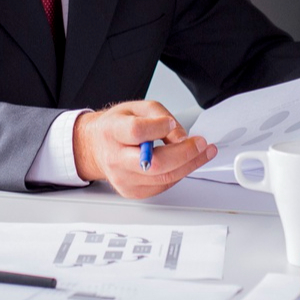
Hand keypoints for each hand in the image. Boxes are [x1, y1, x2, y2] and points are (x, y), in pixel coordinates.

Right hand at [72, 101, 214, 196]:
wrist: (97, 147)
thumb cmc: (116, 127)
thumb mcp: (136, 108)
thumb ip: (160, 115)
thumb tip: (180, 136)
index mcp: (113, 132)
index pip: (136, 132)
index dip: (158, 128)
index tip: (171, 124)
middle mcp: (116, 159)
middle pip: (155, 163)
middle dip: (185, 153)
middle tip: (201, 144)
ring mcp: (123, 179)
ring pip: (164, 178)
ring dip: (189, 164)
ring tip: (202, 152)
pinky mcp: (132, 191)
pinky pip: (163, 185)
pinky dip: (177, 173)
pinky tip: (183, 163)